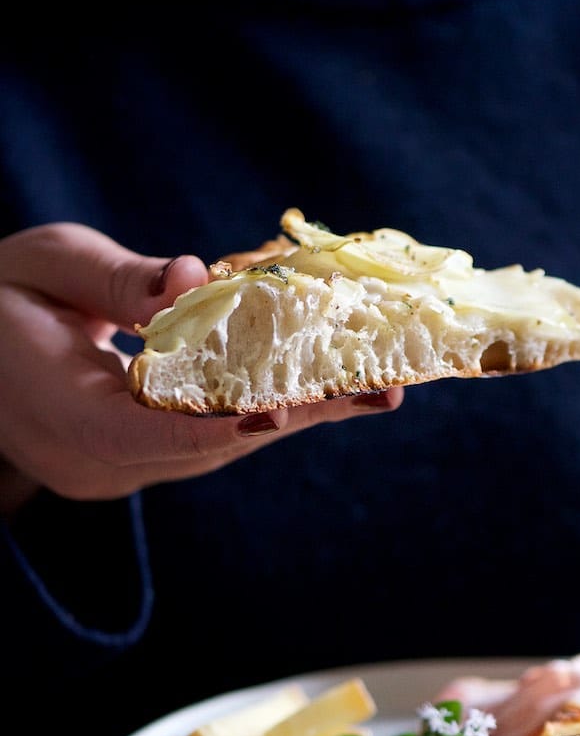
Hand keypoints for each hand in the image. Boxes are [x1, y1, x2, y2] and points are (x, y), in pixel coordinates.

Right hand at [0, 223, 402, 514]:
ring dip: (294, 413)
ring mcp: (117, 471)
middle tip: (379, 390)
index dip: (221, 422)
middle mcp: (93, 462)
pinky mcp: (136, 462)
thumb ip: (115, 277)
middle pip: (207, 444)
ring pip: (217, 446)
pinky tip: (321, 385)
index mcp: (55, 414)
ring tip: (375, 387)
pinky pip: (206, 438)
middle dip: (296, 413)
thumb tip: (193, 277)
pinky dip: (260, 406)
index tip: (286, 408)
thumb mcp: (43, 265)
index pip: (145, 433)